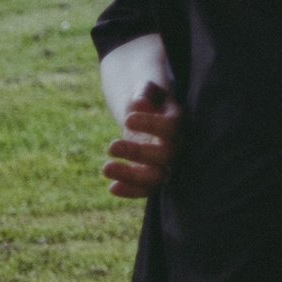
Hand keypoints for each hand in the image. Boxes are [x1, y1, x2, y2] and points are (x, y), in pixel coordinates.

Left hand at [101, 83, 179, 198]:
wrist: (146, 116)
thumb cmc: (147, 101)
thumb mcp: (145, 90)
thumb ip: (144, 91)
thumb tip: (138, 102)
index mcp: (176, 122)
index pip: (170, 128)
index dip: (150, 125)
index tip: (127, 119)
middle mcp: (175, 146)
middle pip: (164, 155)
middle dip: (137, 152)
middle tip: (110, 145)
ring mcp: (165, 163)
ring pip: (156, 177)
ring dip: (131, 176)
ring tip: (105, 168)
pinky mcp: (152, 176)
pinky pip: (146, 189)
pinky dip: (130, 191)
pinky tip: (112, 188)